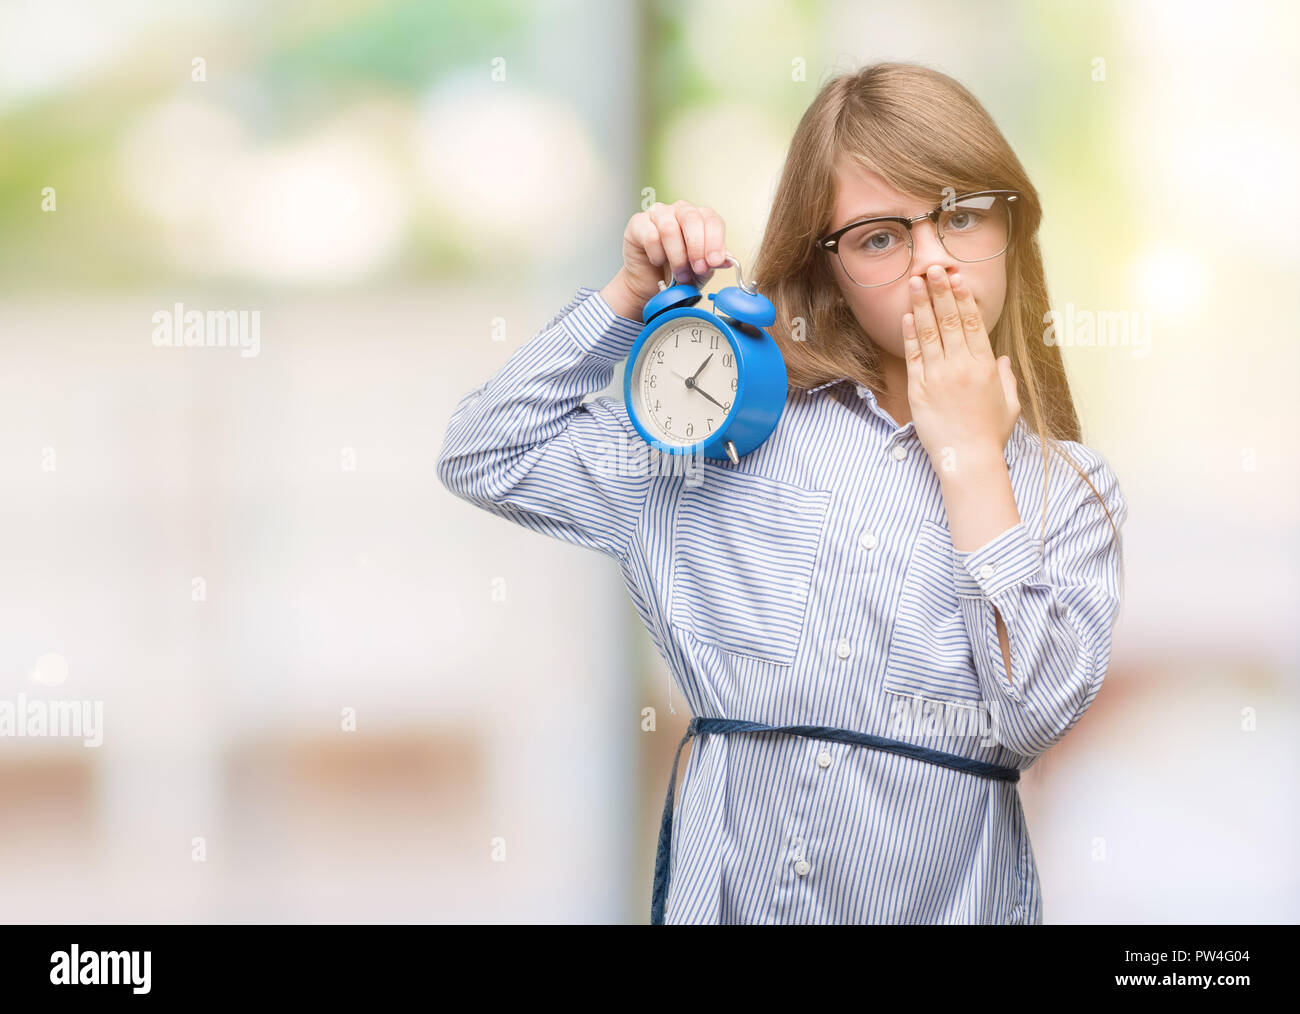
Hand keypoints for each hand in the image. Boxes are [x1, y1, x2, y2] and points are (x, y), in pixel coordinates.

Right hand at [605, 201, 729, 316]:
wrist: (650, 284)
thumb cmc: (678, 273)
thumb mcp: (702, 271)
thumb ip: (714, 263)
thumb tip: (728, 260)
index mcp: (700, 217)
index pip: (712, 220)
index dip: (715, 242)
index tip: (714, 262)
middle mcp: (680, 211)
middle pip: (691, 219)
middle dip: (696, 248)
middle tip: (698, 269)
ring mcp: (658, 214)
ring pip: (669, 228)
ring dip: (677, 256)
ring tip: (679, 273)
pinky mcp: (638, 223)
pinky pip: (650, 236)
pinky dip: (657, 254)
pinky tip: (658, 262)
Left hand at [901, 265, 1019, 476]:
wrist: (967, 459)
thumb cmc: (990, 435)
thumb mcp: (1010, 404)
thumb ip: (1006, 378)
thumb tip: (1001, 358)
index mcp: (985, 366)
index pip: (972, 324)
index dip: (963, 299)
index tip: (957, 279)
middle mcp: (961, 366)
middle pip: (949, 320)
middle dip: (940, 291)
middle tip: (932, 268)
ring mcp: (938, 376)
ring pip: (929, 332)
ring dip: (921, 304)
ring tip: (915, 282)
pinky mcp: (919, 389)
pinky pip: (914, 355)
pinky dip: (910, 334)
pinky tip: (908, 315)